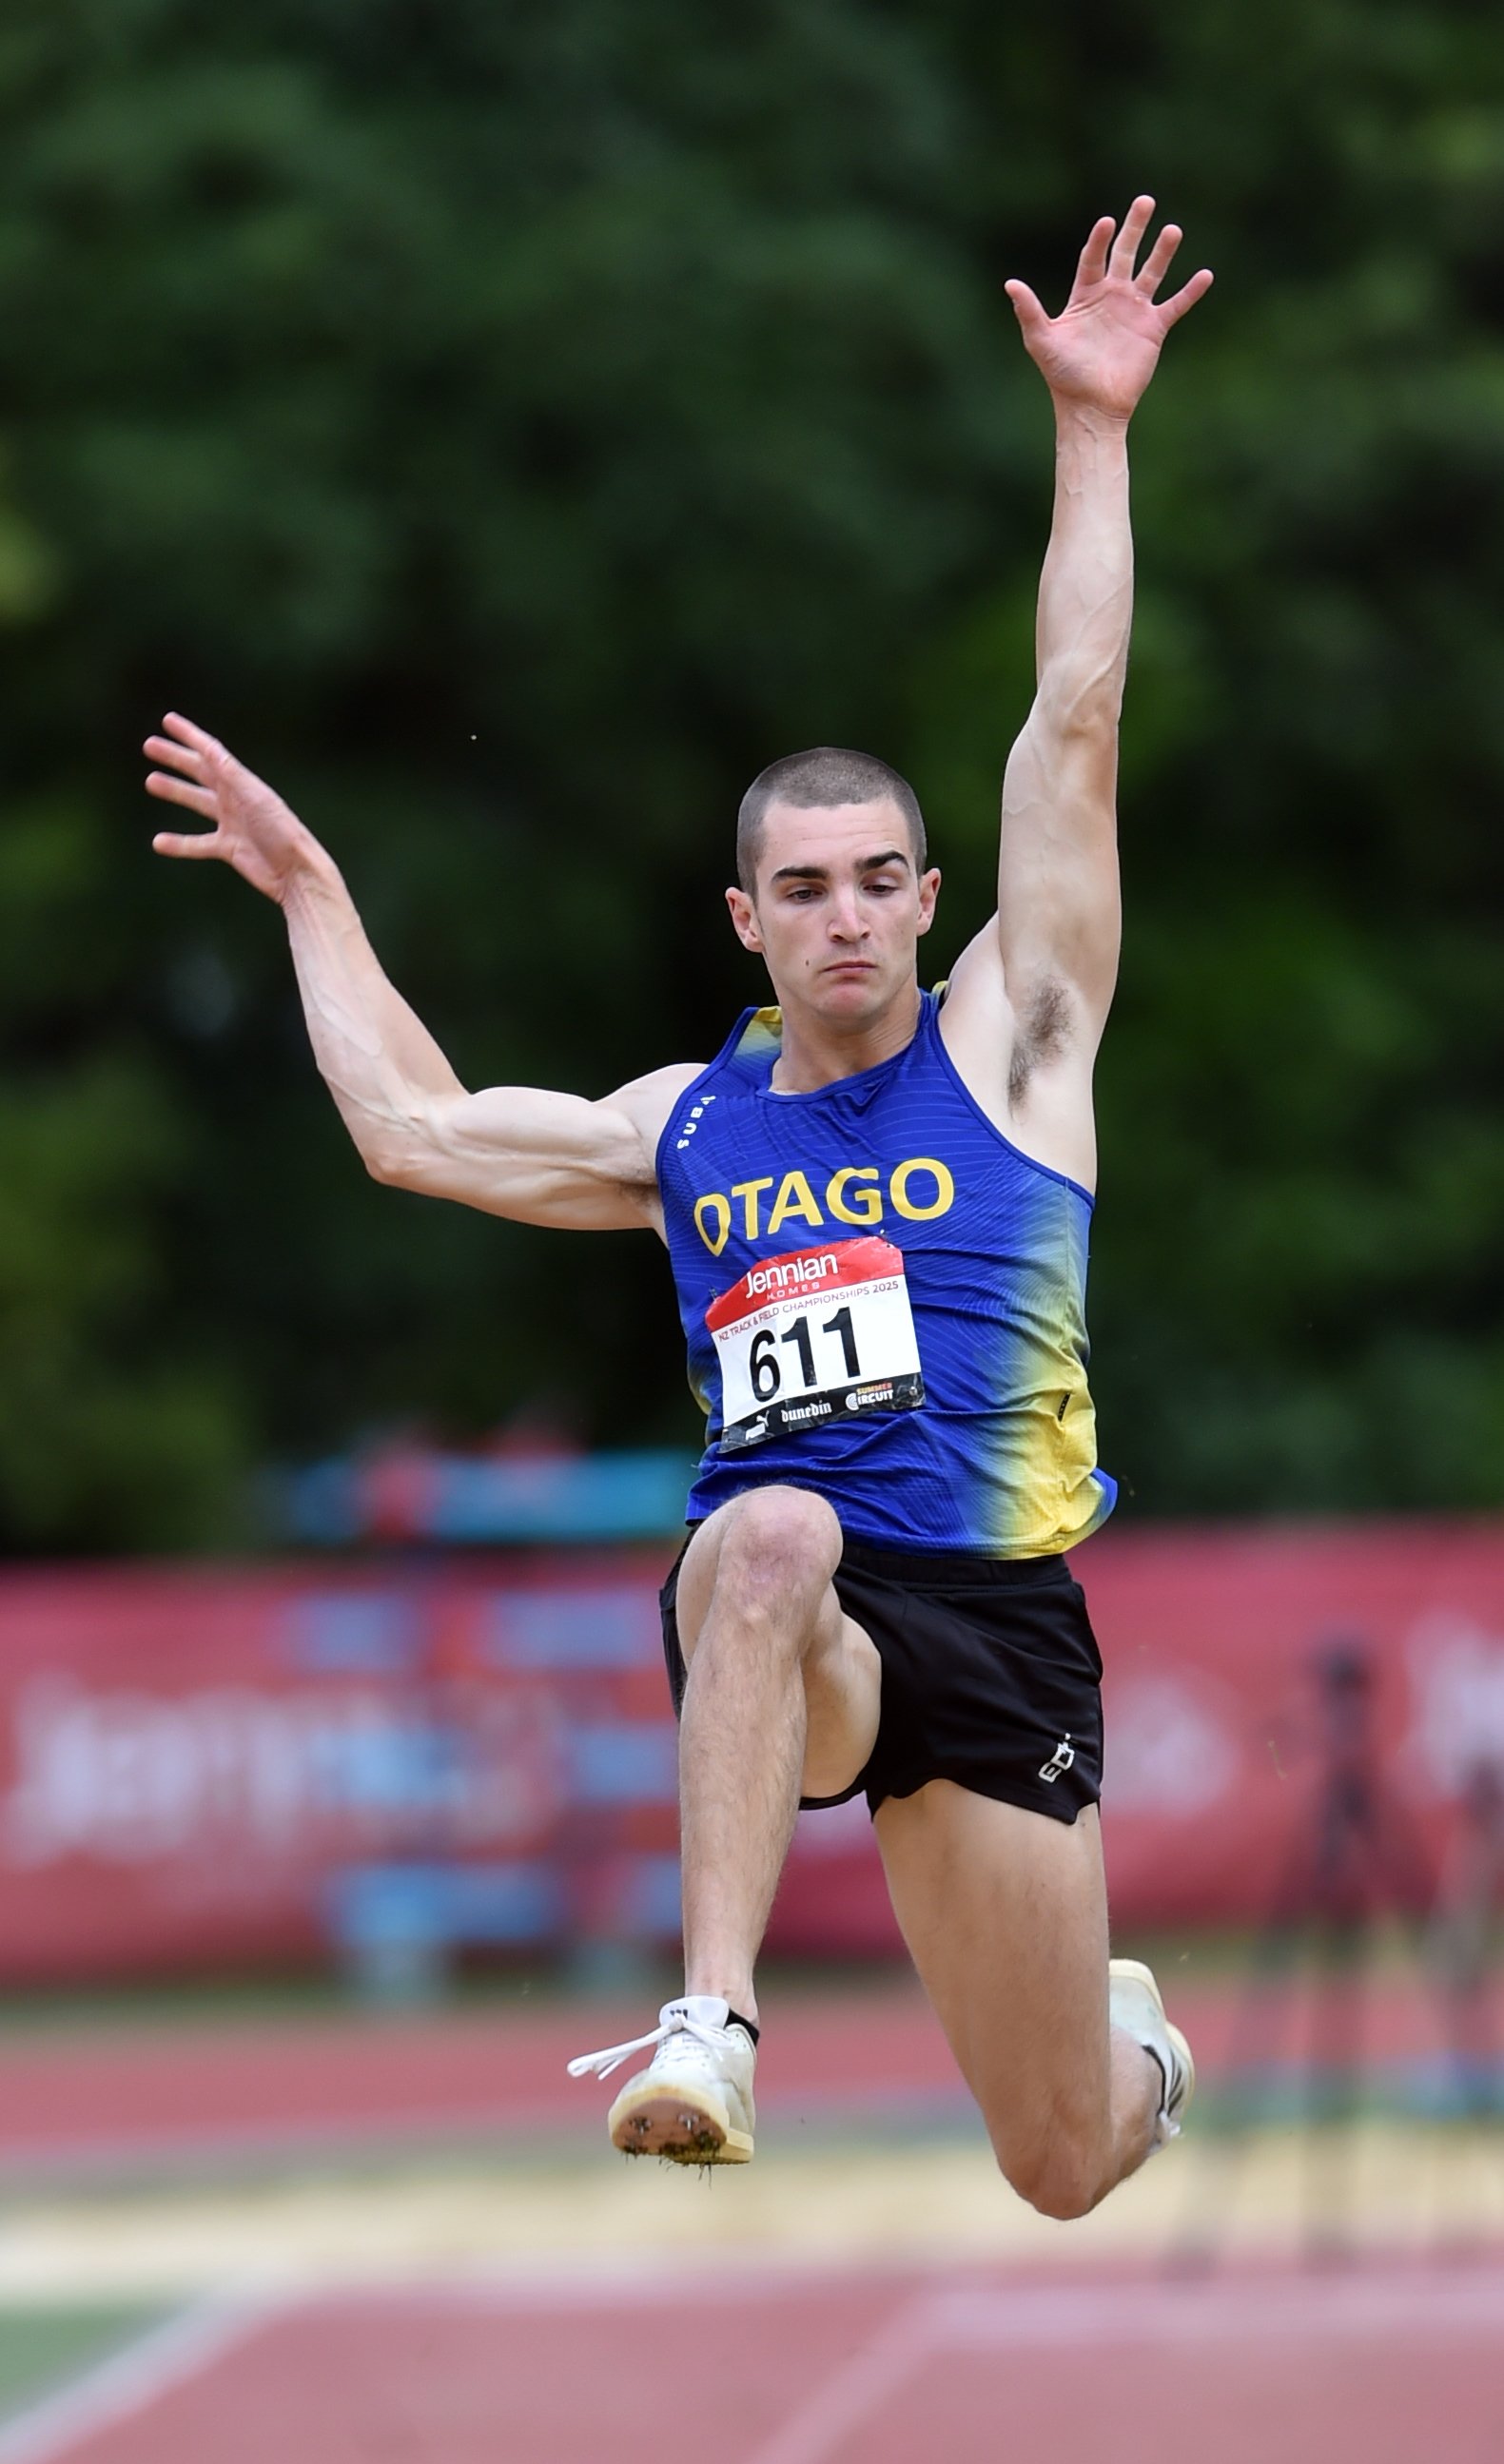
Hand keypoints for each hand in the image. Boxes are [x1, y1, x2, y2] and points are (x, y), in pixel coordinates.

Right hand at [145, 713, 324, 903]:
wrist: (296, 872)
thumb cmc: (282, 833)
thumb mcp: (256, 800)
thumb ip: (232, 776)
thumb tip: (210, 750)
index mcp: (243, 783)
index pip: (211, 753)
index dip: (190, 735)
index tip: (168, 720)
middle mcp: (236, 799)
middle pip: (200, 772)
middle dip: (176, 758)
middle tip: (149, 746)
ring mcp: (232, 823)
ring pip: (197, 802)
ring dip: (175, 791)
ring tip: (151, 781)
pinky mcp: (230, 848)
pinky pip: (198, 844)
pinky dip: (179, 844)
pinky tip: (158, 842)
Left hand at [1005, 197, 1211, 421]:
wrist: (1090, 406)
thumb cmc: (1063, 376)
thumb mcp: (1041, 340)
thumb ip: (1028, 311)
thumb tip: (1010, 283)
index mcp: (1085, 296)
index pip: (1093, 259)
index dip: (1099, 240)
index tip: (1107, 223)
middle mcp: (1111, 297)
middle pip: (1124, 254)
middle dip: (1134, 228)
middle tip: (1145, 201)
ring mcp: (1134, 311)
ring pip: (1152, 273)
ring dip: (1163, 252)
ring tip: (1173, 230)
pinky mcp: (1153, 329)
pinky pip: (1176, 305)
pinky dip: (1190, 292)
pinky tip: (1205, 275)